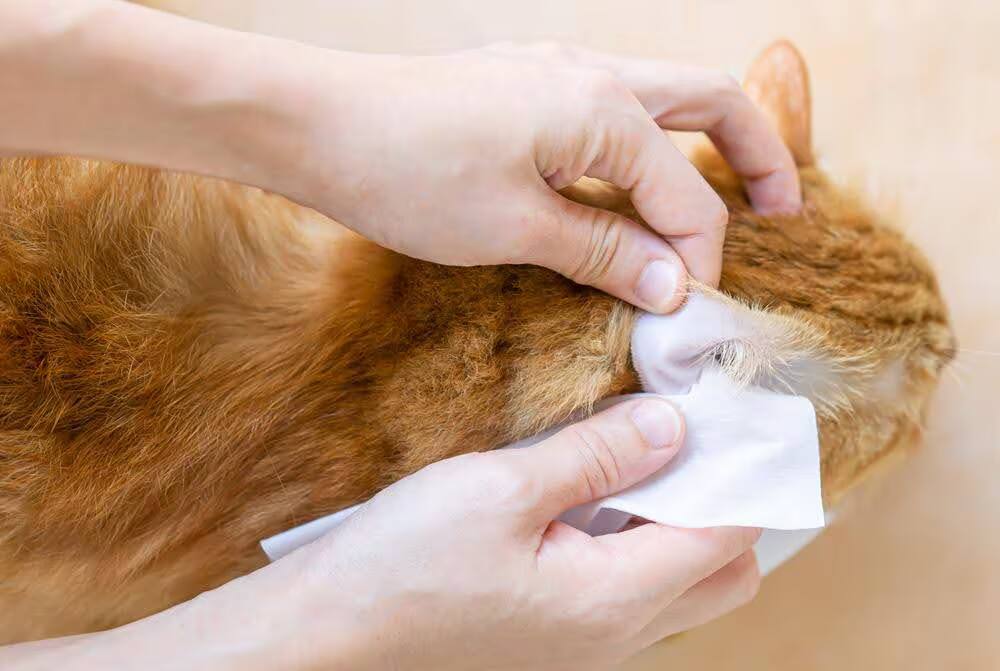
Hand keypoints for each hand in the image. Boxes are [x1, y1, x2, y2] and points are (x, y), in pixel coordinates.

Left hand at [1, 3, 798, 310]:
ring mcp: (557, 69)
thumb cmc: (408, 171)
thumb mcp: (514, 227)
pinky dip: (642, 144)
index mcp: (604, 112)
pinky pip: (611, 107)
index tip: (686, 313)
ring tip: (714, 200)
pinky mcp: (524, 83)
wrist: (317, 122)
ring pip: (663, 97)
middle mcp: (594, 75)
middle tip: (780, 210)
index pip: (685, 197)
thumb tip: (671, 283)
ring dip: (701, 145)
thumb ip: (603, 252)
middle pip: (712, 104)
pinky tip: (624, 188)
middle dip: (756, 156)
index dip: (697, 260)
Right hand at [1, 400, 759, 670]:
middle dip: (727, 503)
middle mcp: (619, 635)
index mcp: (617, 598)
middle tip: (695, 433)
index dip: (744, 470)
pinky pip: (632, 591)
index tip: (740, 411)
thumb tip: (674, 424)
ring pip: (679, 585)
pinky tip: (600, 492)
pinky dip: (642, 540)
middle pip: (722, 573)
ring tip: (648, 452)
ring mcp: (589, 643)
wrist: (330, 634)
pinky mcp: (558, 636)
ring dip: (683, 521)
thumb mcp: (502, 490)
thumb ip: (597, 456)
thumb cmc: (404, 563)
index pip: (727, 534)